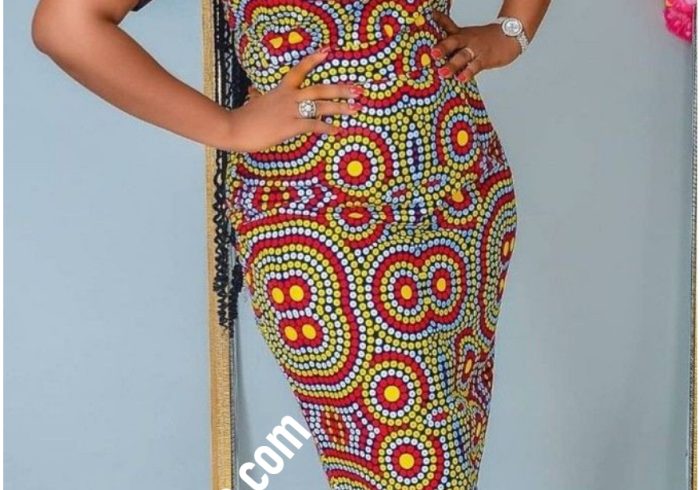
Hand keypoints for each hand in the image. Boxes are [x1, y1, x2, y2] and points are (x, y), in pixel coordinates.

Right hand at [223, 47, 363, 152]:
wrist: (234, 127)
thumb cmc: (245, 118)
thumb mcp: (256, 102)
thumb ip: (262, 98)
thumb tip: (255, 95)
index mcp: (281, 89)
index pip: (299, 70)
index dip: (314, 60)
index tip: (328, 51)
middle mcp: (289, 97)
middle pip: (320, 89)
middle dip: (340, 89)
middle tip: (358, 89)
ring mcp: (290, 111)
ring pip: (321, 106)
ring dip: (341, 107)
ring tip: (356, 108)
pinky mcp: (290, 126)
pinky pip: (313, 125)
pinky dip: (327, 128)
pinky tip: (337, 130)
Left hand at [430, 10, 521, 82]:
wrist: (509, 37)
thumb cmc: (481, 38)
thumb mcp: (464, 32)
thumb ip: (448, 27)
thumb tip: (432, 14)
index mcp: (460, 34)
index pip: (447, 25)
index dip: (439, 20)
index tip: (430, 17)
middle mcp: (466, 40)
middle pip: (453, 42)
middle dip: (443, 47)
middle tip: (433, 53)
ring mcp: (476, 50)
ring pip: (463, 56)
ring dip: (452, 64)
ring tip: (442, 72)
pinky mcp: (485, 59)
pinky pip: (475, 66)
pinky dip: (468, 73)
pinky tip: (461, 78)